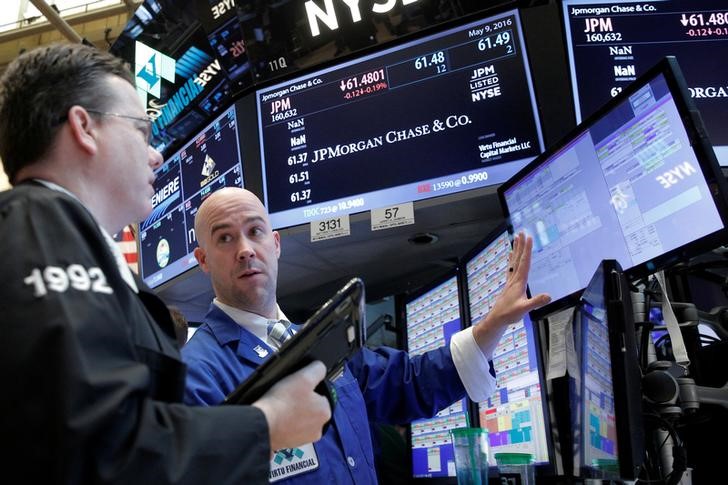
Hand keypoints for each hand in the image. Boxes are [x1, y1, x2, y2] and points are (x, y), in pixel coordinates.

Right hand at [252, 361, 330, 452]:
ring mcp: (305, 438)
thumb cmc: (282, 403)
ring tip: (281, 406)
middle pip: (311, 406)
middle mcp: (319, 428)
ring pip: (301, 418)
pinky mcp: (291, 443)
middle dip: (301, 401)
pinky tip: (278, 417)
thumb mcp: (303, 377)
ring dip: (293, 412)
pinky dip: (286, 423)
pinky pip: (291, 428)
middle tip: (287, 397)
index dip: (308, 388)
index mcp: (325, 412)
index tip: (296, 388)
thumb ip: (317, 370)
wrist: (263, 425)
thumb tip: (321, 368)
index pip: (320, 394)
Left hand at [472, 232, 550, 354]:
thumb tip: (549, 296)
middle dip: (521, 245)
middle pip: (518, 259)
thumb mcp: (524, 309)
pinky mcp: (509, 285)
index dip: (527, 250)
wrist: (497, 319)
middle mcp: (514, 279)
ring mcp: (511, 281)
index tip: (529, 238)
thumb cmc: (509, 314)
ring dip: (516, 250)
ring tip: (516, 238)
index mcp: (519, 282)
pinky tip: (511, 255)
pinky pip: (511, 268)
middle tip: (522, 232)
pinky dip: (512, 260)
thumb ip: (535, 302)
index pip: (524, 263)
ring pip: (514, 262)